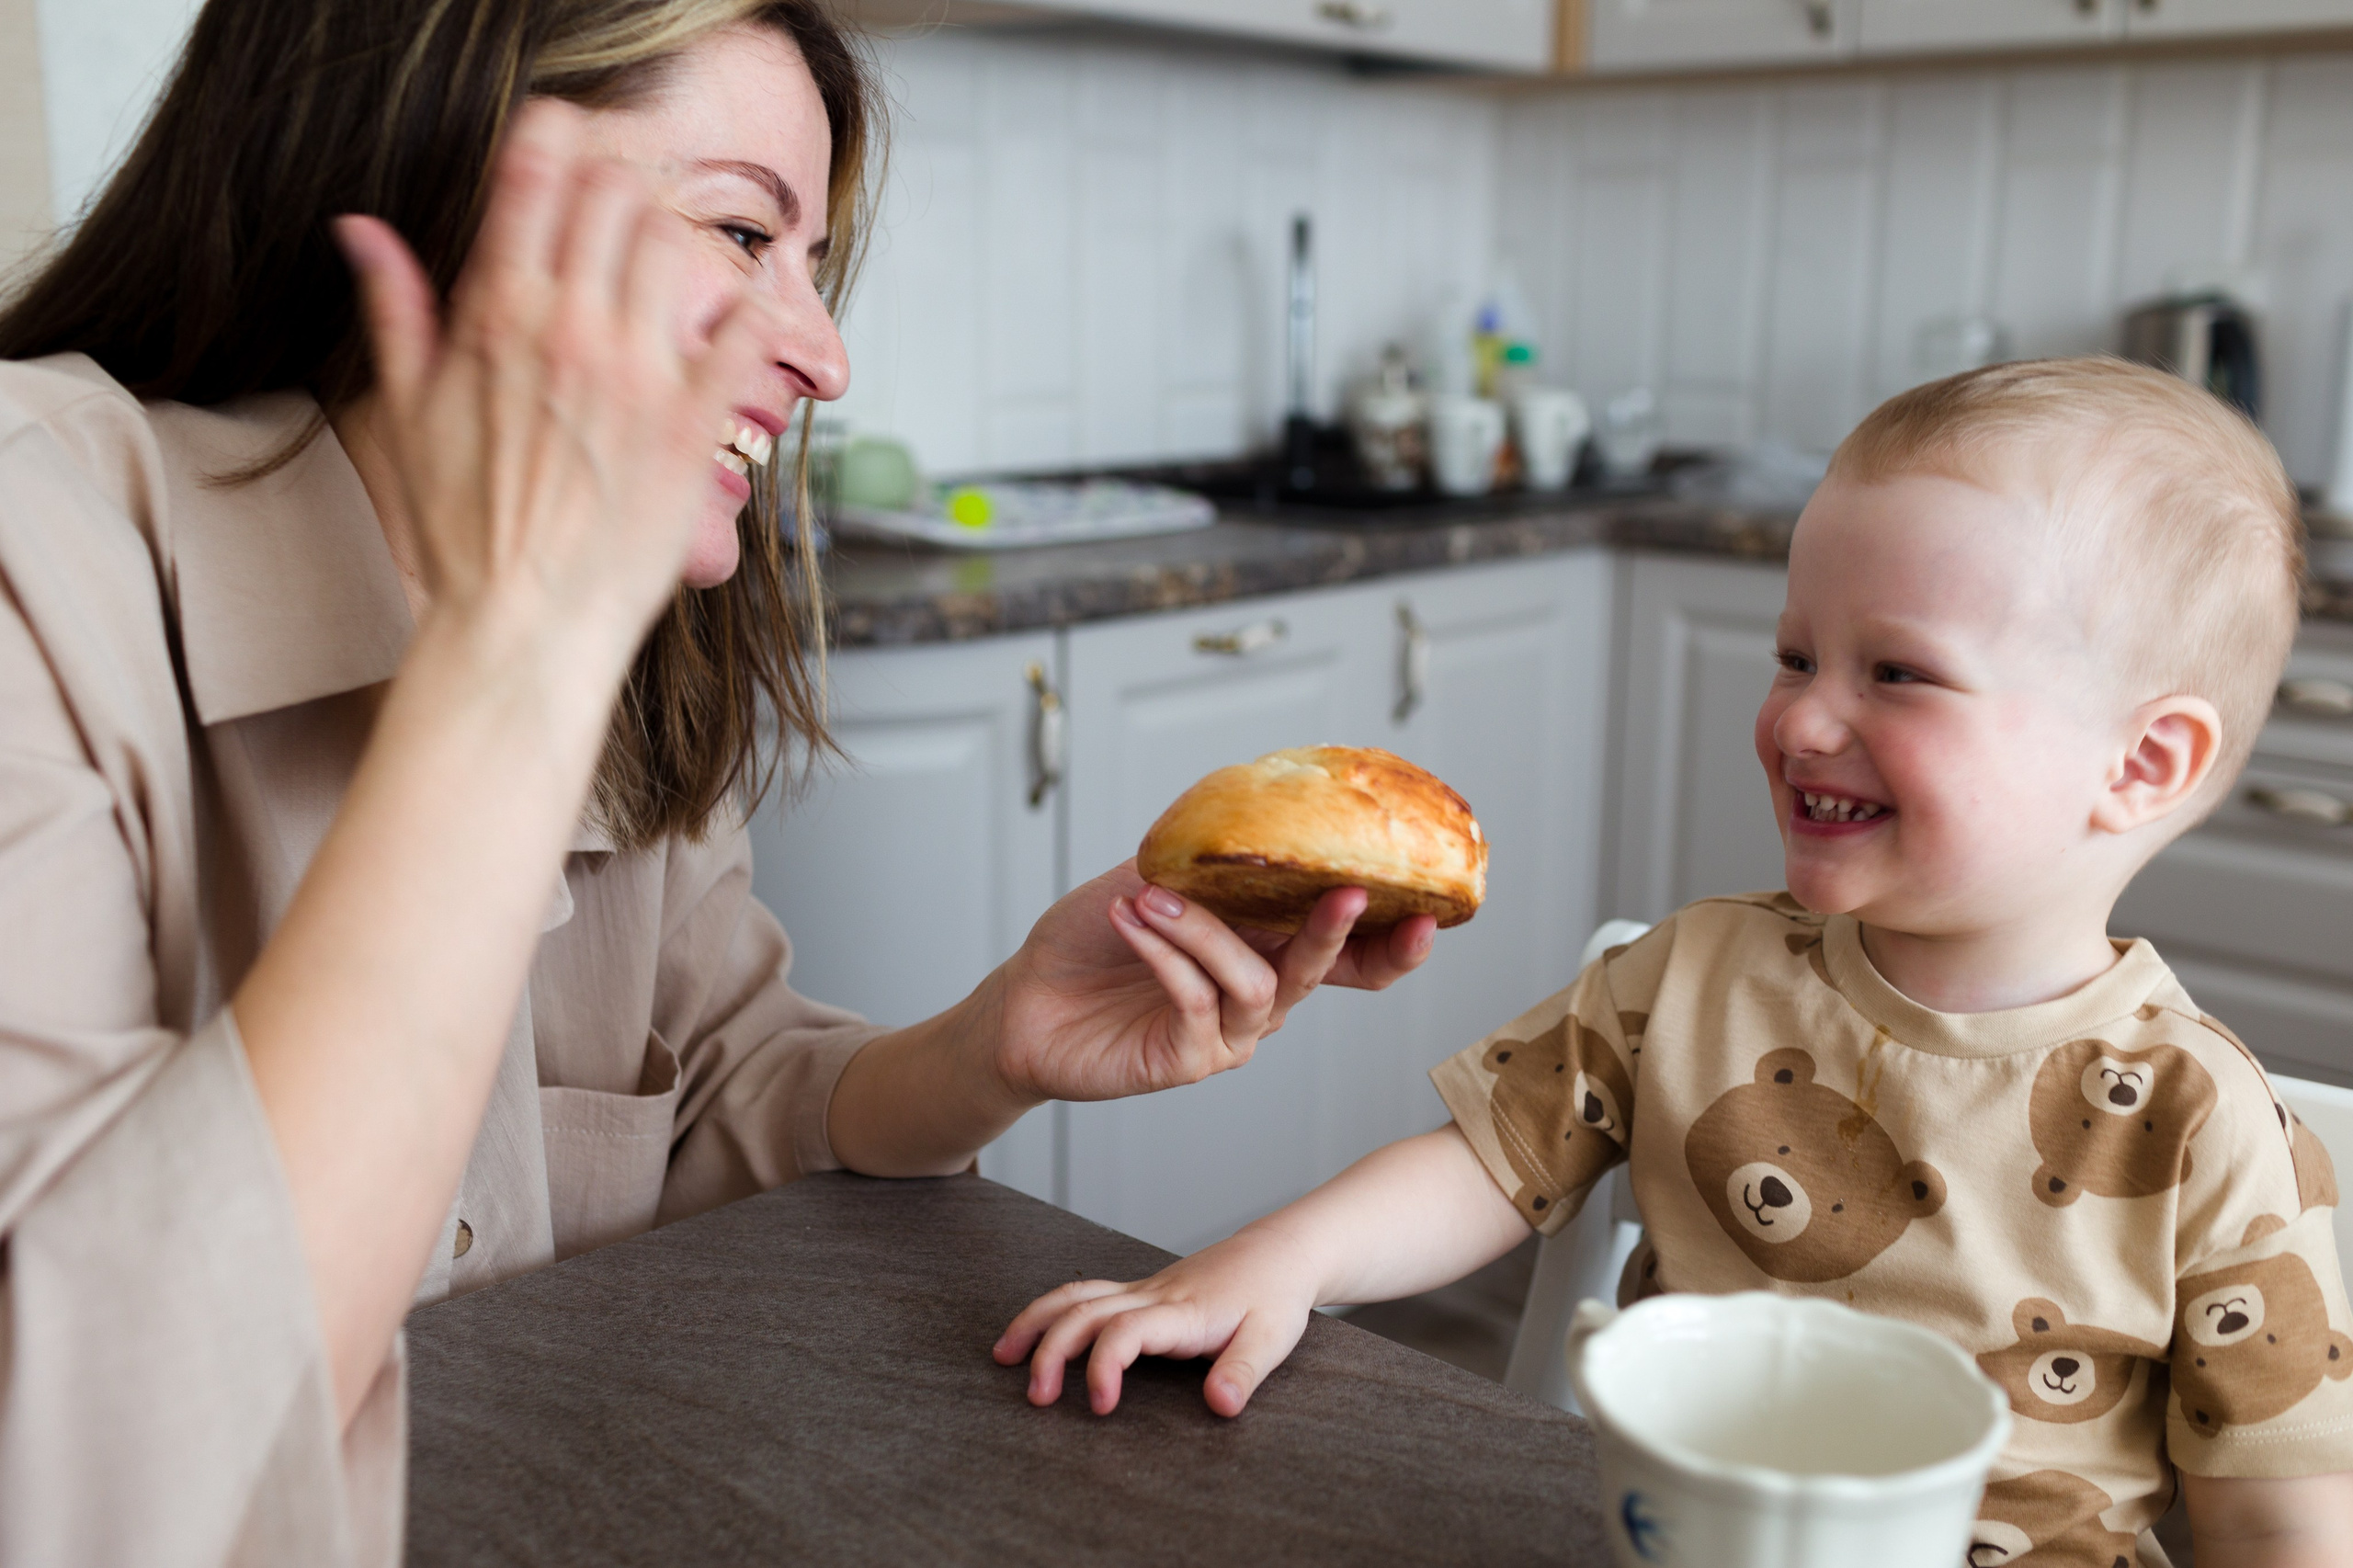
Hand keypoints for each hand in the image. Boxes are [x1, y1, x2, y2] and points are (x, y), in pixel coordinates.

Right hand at [333, 99, 780, 666]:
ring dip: (670, 239)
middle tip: (615, 207)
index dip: (553, 141)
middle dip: (614, 187)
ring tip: (662, 261)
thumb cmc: (465, 530)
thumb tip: (361, 228)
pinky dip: (756, 304)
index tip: (563, 138)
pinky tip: (757, 294)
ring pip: (674, 246)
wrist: (523, 622)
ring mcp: (640, 376)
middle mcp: (573, 332)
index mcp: (498, 317)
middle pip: (612, 196)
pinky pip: (744, 336)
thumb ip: (396, 309)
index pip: (533, 178)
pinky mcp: (693, 425)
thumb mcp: (405, 410)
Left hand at [988, 861, 1436, 1104]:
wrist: (1026, 999)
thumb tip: (1256, 805)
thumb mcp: (1156, 878)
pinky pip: (1195, 1003)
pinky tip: (1132, 922)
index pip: (1352, 955)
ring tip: (1152, 898)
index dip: (1394, 942)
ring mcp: (1227, 1034)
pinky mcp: (1186, 1060)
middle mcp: (1259, 997)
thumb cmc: (1094, 938)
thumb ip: (1210, 857)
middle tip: (1347, 893)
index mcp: (1267, 950)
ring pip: (1255, 985)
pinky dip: (1165, 954)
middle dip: (1339, 932)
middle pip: (1323, 972)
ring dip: (1204, 933)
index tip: (1429, 911)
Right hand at [994, 1223, 1318, 1416]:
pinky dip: (1052, 1312)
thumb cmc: (1274, 1298)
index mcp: (1181, 1311)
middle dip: (1050, 1350)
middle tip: (1036, 1398)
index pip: (1125, 1331)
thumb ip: (1244, 1372)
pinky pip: (1085, 1295)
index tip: (1101, 1407)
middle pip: (1084, 1312)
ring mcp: (1142, 1290)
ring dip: (1036, 1322)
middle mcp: (1152, 1296)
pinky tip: (1037, 1334)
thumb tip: (1220, 1406)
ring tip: (1003, 1356)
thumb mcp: (1272, 1339)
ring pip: (1075, 1295)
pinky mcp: (1140, 1293)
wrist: (1278, 1254)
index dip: (1104, 1366)